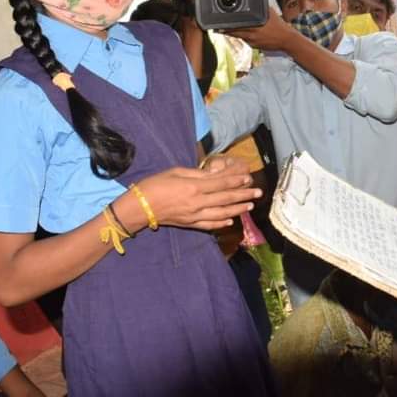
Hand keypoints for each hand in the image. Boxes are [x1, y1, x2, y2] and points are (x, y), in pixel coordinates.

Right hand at [138, 161, 260, 230]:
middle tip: (258, 193)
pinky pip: (209, 225)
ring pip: (222, 213)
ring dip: (237, 209)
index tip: (249, 179)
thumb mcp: (176, 172)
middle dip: (243, 195)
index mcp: (194, 186)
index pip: (221, 183)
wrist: (139, 207)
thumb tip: (214, 174)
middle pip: (226, 198)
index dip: (237, 181)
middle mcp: (197, 202)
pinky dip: (221, 223)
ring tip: (249, 206)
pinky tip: (230, 221)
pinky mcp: (189, 224)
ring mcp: (194, 215)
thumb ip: (197, 174)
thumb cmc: (155, 184)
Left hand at [223, 8, 295, 51]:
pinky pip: (244, 41)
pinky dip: (242, 37)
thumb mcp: (270, 12)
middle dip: (225, 29)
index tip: (221, 22)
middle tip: (217, 27)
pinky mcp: (254, 46)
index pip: (237, 23)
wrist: (287, 39)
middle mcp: (252, 33)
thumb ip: (261, 7)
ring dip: (231, 33)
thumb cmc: (279, 25)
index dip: (227, 24)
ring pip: (237, 37)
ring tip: (222, 30)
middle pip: (233, 31)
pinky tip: (242, 34)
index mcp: (255, 23)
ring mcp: (252, 41)